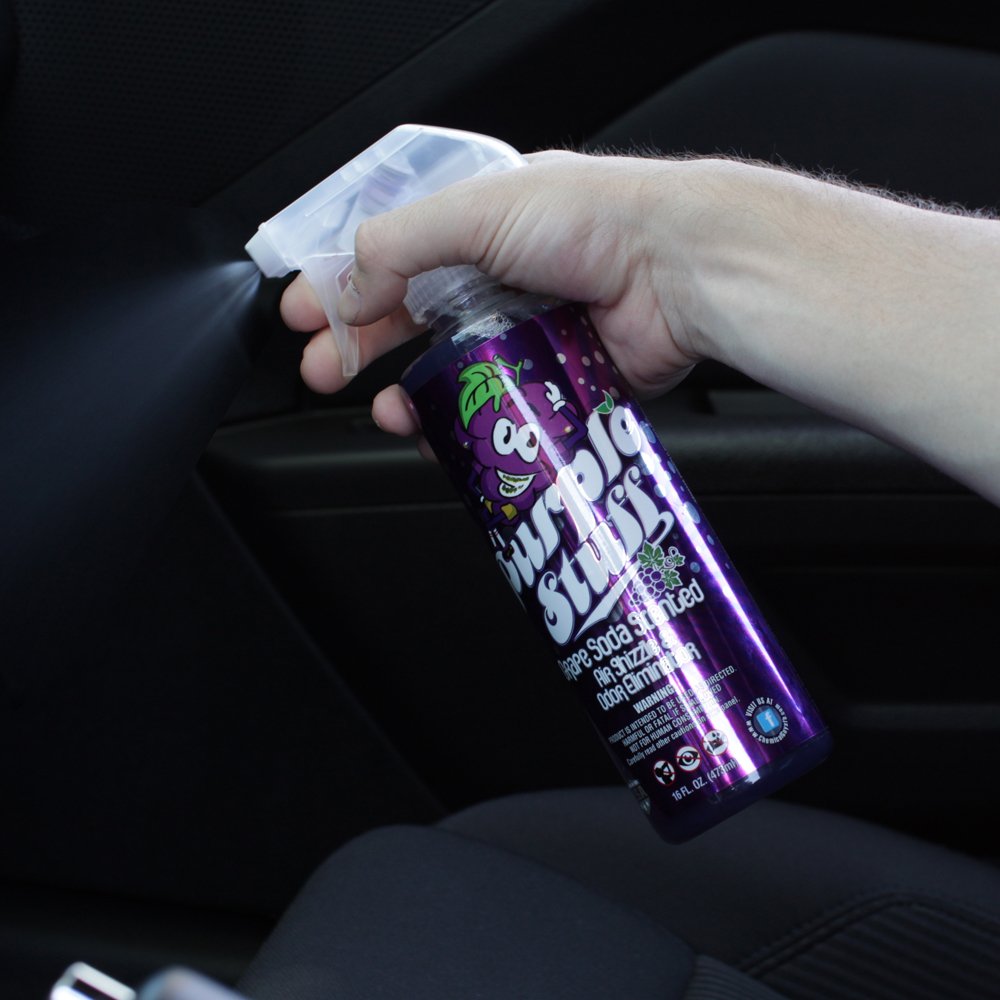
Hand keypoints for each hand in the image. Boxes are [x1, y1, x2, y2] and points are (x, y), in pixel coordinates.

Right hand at [280, 151, 704, 433]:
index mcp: (478, 227)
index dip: (341, 285)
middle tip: (322, 373)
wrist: (679, 272)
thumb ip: (400, 244)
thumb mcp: (479, 209)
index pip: (390, 256)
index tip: (301, 314)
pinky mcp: (551, 383)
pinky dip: (462, 426)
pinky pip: (492, 412)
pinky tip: (441, 432)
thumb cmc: (597, 220)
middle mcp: (497, 280)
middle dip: (359, 348)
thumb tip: (346, 287)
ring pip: (448, 376)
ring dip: (408, 396)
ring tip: (387, 411)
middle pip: (410, 322)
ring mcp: (524, 335)